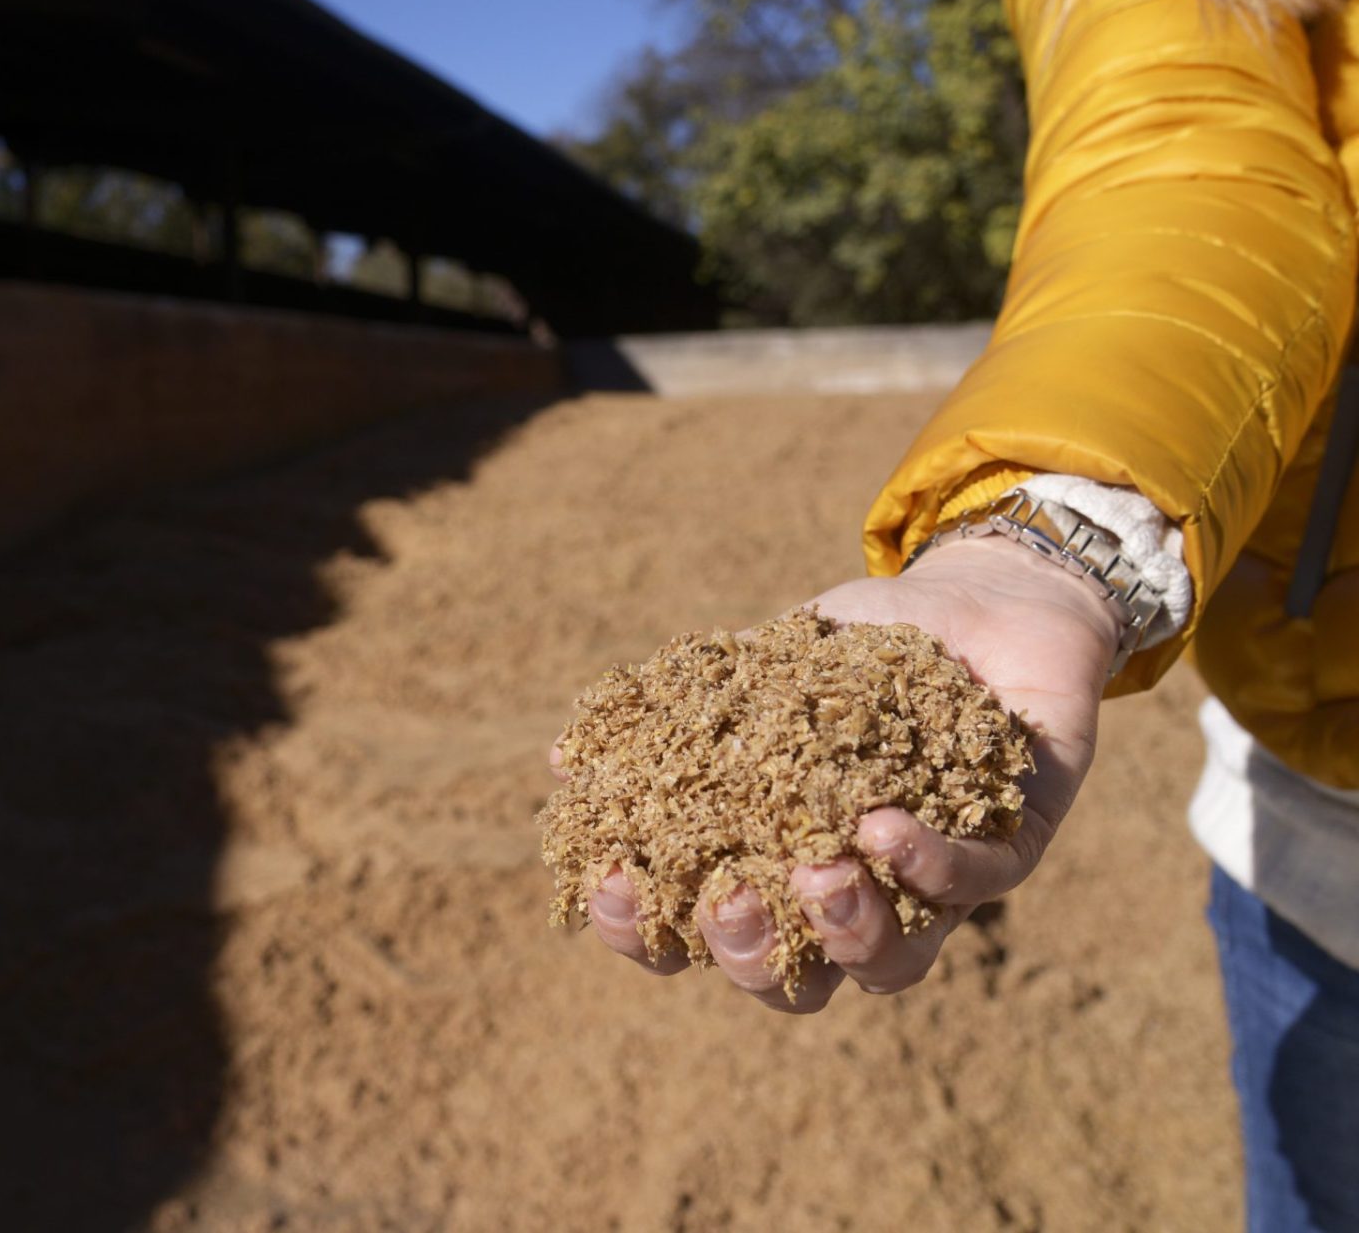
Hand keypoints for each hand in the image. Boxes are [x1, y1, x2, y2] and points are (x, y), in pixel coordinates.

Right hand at [551, 535, 1124, 1011]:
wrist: (975, 596)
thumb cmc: (854, 648)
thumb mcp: (756, 668)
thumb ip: (678, 715)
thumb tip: (568, 759)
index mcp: (771, 865)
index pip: (693, 937)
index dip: (645, 931)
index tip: (616, 878)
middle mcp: (850, 897)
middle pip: (791, 984)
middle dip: (748, 953)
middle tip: (727, 896)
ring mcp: (934, 887)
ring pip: (890, 967)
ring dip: (845, 933)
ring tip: (817, 871)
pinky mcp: (1012, 846)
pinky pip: (976, 885)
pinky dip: (925, 863)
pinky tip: (883, 821)